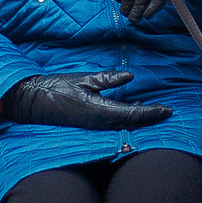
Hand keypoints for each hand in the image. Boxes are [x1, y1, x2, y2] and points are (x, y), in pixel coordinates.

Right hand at [0, 71, 171, 129]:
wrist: (33, 101)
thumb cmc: (56, 87)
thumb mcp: (84, 79)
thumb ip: (108, 79)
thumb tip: (130, 77)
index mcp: (100, 111)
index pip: (134, 114)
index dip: (152, 112)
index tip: (168, 109)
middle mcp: (100, 122)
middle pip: (133, 123)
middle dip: (151, 118)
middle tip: (167, 112)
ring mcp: (95, 125)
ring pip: (125, 124)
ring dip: (141, 120)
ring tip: (155, 111)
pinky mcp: (90, 123)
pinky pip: (115, 122)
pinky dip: (128, 118)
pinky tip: (133, 110)